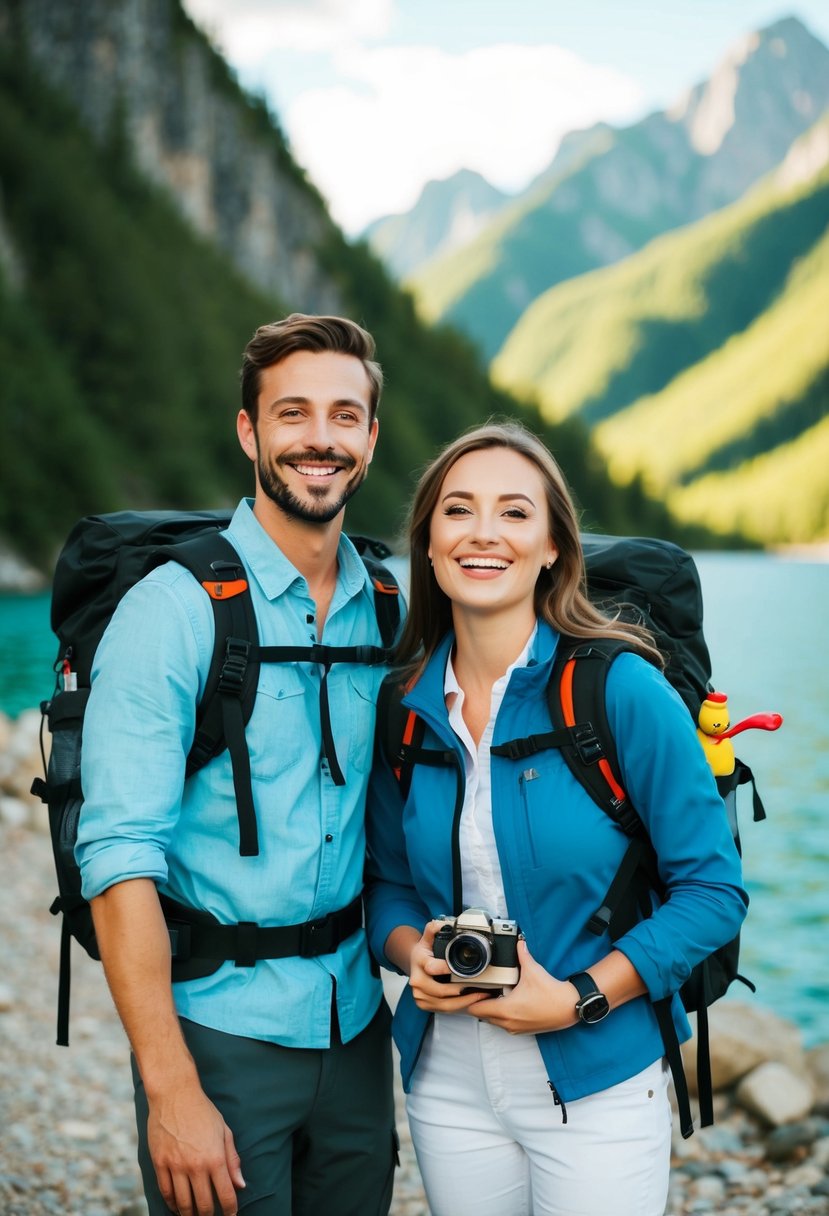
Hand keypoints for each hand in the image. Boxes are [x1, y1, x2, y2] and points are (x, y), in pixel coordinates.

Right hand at [147, 1081, 244, 1215]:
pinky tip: (177, 1207)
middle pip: (203, 1205)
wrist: (174, 1094)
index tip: (231, 1215)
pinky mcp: (159, 1163)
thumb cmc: (202, 1111)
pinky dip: (172, 1204)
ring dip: (189, 1214)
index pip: (226, 1195)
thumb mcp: (224, 1131)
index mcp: (215, 1158)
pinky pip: (166, 1192)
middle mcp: (195, 1166)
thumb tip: (240, 1184)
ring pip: (183, 1203)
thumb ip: (232, 1159)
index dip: (230, 1210)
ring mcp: (176, 1166)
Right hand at [407, 920, 490, 1014]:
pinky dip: (459, 1007)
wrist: (413, 965)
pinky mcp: (425, 1005)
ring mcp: (420, 996)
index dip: (444, 969)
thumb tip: (443, 924)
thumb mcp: (426, 938)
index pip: (431, 967)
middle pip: (440, 991)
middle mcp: (418, 981)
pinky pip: (444, 1009)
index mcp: (419, 962)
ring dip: (464, 1002)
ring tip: (480, 996)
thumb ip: (433, 929)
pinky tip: (471, 1001)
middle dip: (462, 991)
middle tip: (480, 988)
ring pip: (444, 1004)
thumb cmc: (423, 952)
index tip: (459, 970)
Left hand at [470, 938, 578, 1034]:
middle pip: (482, 1016)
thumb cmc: (551, 993)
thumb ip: (522, 954)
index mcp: (506, 1009)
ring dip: (490, 1010)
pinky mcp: (523, 1030)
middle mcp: (508, 1022)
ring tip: (495, 994)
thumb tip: (519, 942)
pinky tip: (508, 1002)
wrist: (569, 1007)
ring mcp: (515, 1028)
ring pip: (493, 1021)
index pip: (476, 1009)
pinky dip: (501, 1015)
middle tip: (482, 988)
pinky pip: (504, 1024)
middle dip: (479, 1003)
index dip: (471, 998)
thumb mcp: (533, 971)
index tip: (474, 988)